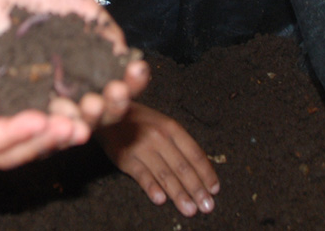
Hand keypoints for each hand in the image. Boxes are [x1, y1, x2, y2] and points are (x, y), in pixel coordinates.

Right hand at [0, 0, 83, 168]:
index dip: (10, 136)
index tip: (40, 121)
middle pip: (4, 151)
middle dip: (40, 141)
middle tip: (73, 128)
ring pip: (18, 140)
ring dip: (50, 135)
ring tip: (81, 124)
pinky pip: (22, 116)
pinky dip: (47, 115)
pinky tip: (72, 104)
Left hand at [0, 0, 148, 129]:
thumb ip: (86, 12)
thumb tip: (120, 45)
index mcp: (83, 59)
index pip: (118, 80)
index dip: (131, 79)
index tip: (136, 70)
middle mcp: (66, 86)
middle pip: (102, 108)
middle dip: (114, 103)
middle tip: (114, 91)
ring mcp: (40, 99)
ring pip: (73, 121)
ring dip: (87, 118)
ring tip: (89, 105)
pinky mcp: (12, 108)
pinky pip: (35, 123)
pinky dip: (49, 124)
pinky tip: (58, 118)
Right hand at [97, 103, 218, 216]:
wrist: (110, 114)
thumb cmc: (141, 122)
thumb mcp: (163, 124)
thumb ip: (179, 144)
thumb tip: (200, 170)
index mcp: (172, 128)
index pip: (195, 154)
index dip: (206, 173)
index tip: (214, 189)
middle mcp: (159, 137)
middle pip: (183, 167)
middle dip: (197, 189)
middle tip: (207, 206)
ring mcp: (142, 147)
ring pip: (165, 174)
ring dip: (179, 194)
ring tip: (190, 209)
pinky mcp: (126, 158)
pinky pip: (142, 176)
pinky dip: (152, 188)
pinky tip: (161, 200)